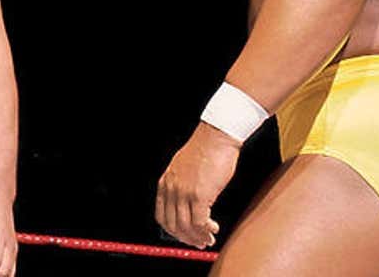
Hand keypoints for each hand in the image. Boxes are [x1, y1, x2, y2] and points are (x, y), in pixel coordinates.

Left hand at [155, 122, 239, 248]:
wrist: (216, 137)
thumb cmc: (205, 149)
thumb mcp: (183, 168)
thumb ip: (180, 185)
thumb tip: (186, 205)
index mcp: (165, 182)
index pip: (162, 215)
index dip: (173, 231)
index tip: (184, 236)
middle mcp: (172, 188)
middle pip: (173, 224)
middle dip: (186, 238)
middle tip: (199, 243)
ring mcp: (184, 192)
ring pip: (186, 226)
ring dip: (198, 237)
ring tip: (208, 239)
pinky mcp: (200, 195)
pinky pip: (200, 222)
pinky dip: (206, 230)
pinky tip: (214, 229)